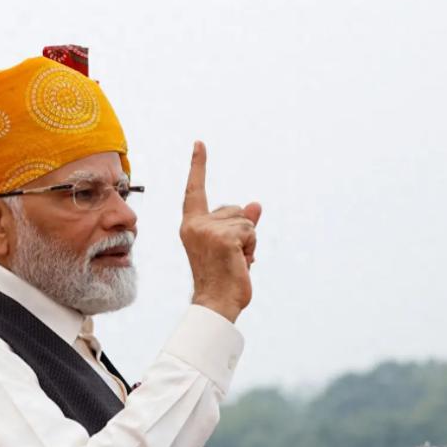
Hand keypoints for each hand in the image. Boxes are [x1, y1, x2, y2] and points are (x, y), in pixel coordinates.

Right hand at [180, 141, 260, 322]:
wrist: (216, 303)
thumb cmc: (222, 279)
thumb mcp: (232, 247)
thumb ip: (242, 224)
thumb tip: (256, 204)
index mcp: (191, 225)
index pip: (195, 190)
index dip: (198, 166)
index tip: (199, 143)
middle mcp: (195, 224)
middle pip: (235, 209)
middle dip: (243, 230)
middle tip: (231, 257)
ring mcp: (208, 230)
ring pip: (246, 221)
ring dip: (249, 242)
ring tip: (235, 261)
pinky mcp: (223, 237)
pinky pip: (251, 231)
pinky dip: (252, 248)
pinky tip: (240, 263)